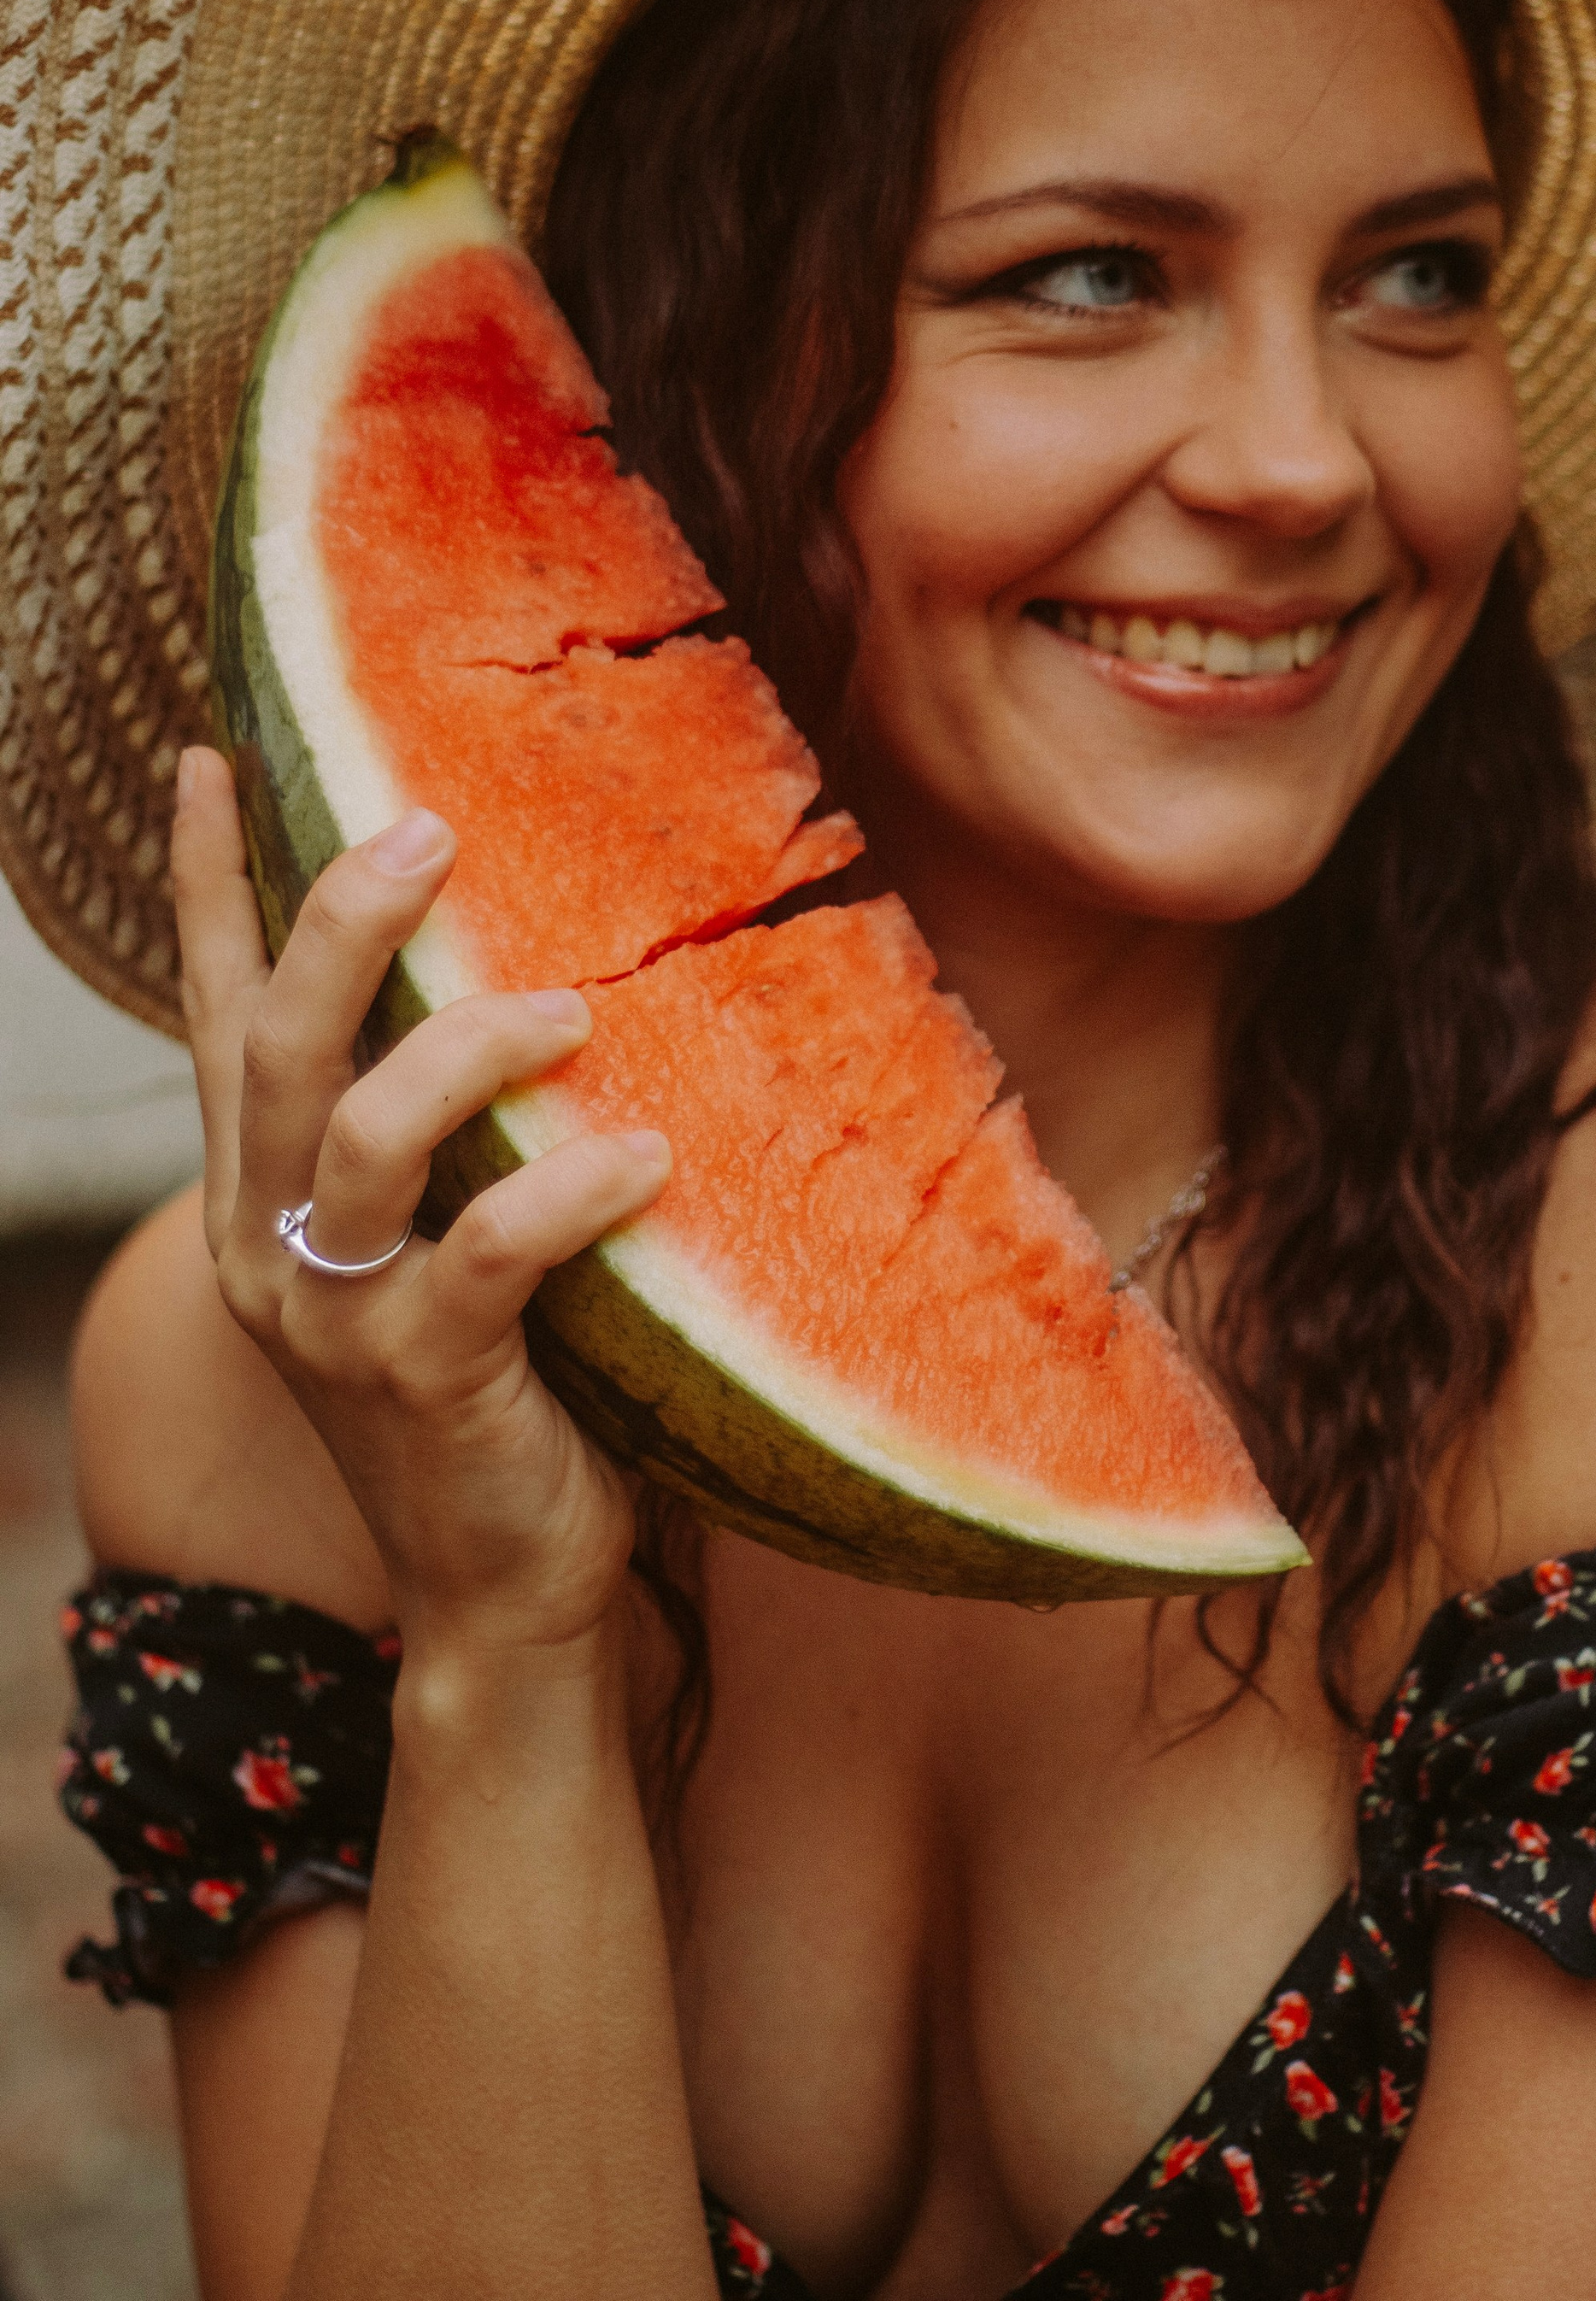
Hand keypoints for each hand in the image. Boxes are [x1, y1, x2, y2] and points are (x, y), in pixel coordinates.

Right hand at [173, 746, 670, 1659]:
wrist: (502, 1588)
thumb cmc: (502, 1383)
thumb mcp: (446, 1234)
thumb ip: (451, 1129)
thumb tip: (539, 962)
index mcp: (266, 1198)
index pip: (214, 1016)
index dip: (205, 887)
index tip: (207, 757)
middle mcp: (274, 1247)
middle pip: (276, 1046)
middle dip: (337, 918)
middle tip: (426, 826)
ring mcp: (338, 1320)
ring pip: (362, 1133)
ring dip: (466, 1045)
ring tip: (570, 1009)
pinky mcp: (428, 1381)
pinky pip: (487, 1255)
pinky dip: (565, 1192)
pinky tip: (640, 1160)